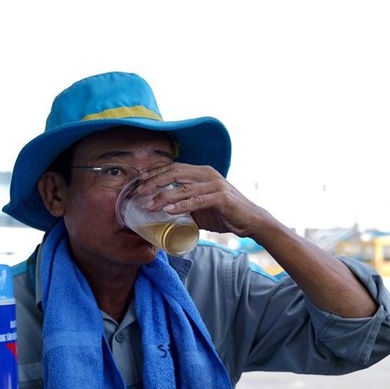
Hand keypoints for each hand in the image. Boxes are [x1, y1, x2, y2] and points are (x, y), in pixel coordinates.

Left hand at [135, 162, 267, 237]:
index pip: (172, 167)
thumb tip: (164, 213)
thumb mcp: (201, 206)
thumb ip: (185, 204)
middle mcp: (207, 174)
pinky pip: (197, 200)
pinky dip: (182, 205)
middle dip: (154, 182)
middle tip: (139, 192)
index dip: (154, 173)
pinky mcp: (221, 198)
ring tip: (149, 205)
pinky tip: (169, 210)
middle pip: (174, 173)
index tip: (138, 182)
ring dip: (164, 196)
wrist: (251, 221)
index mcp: (201, 172)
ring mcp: (215, 184)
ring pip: (183, 187)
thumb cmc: (225, 213)